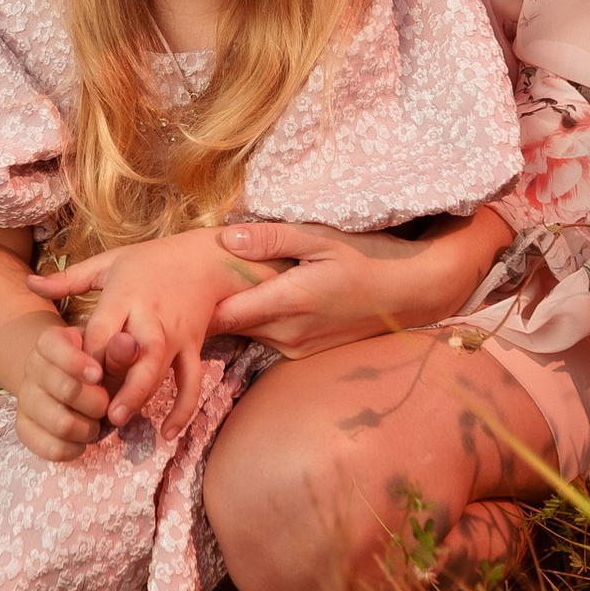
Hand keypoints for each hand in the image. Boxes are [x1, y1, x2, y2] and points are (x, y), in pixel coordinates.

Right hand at [16, 321, 121, 460]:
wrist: (68, 383)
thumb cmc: (94, 366)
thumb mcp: (107, 352)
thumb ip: (118, 352)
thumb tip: (127, 345)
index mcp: (49, 343)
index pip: (52, 346)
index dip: (77, 363)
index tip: (99, 375)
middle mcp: (32, 368)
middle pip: (66, 390)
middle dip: (97, 403)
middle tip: (107, 404)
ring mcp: (25, 399)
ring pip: (61, 423)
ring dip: (89, 429)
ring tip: (96, 423)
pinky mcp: (24, 428)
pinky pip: (50, 448)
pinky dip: (74, 449)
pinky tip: (82, 440)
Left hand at [26, 230, 253, 431]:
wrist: (202, 259)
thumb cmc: (148, 262)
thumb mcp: (107, 264)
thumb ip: (68, 279)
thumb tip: (28, 283)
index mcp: (126, 295)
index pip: (104, 327)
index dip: (89, 352)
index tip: (73, 376)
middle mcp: (151, 316)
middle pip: (138, 349)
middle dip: (121, 378)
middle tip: (101, 408)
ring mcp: (175, 334)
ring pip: (162, 366)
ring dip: (142, 394)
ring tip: (119, 420)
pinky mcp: (193, 347)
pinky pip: (192, 381)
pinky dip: (183, 408)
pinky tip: (168, 433)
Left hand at [208, 212, 505, 356]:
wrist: (413, 293)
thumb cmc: (369, 257)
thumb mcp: (321, 237)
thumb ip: (271, 239)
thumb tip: (224, 238)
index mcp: (289, 303)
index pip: (222, 314)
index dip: (196, 300)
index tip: (176, 280)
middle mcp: (288, 334)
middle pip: (227, 326)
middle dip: (205, 306)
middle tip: (184, 278)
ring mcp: (296, 348)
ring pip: (245, 333)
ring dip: (229, 313)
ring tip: (210, 286)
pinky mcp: (303, 353)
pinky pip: (264, 338)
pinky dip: (252, 321)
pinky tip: (249, 298)